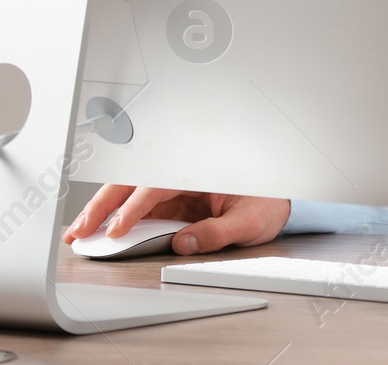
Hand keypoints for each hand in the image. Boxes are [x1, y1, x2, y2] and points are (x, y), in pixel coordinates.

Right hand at [62, 184, 288, 255]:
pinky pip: (141, 206)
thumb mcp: (249, 221)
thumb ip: (217, 232)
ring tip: (78, 233)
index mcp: (201, 170)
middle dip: (103, 205)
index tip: (116, 230)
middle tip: (80, 230)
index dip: (134, 208)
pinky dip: (118, 217)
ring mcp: (177, 188)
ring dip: (103, 211)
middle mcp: (184, 175)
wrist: (281, 202)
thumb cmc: (269, 203)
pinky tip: (100, 231)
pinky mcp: (174, 202)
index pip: (157, 186)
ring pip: (131, 193)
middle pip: (134, 183)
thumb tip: (183, 244)